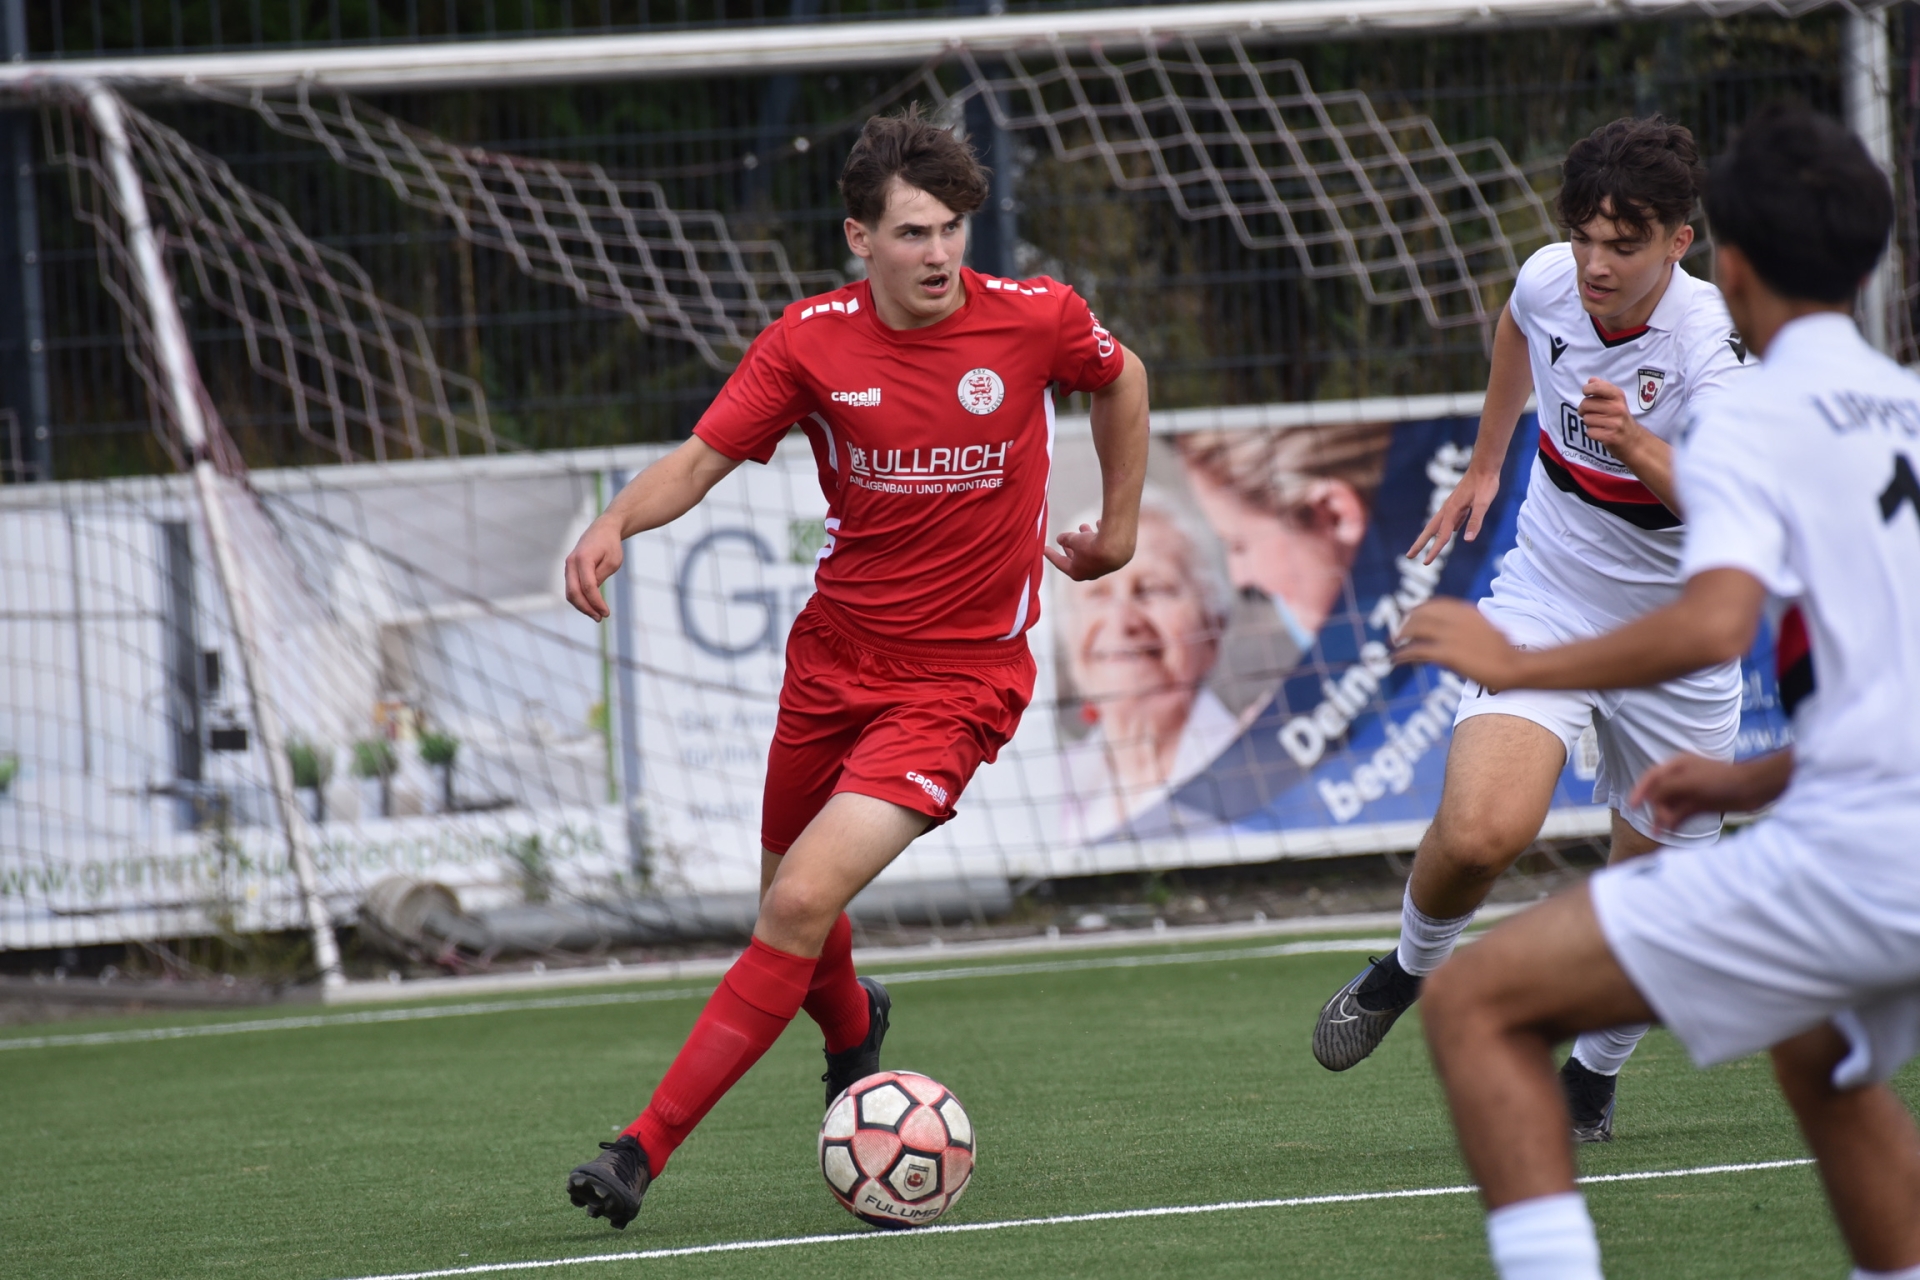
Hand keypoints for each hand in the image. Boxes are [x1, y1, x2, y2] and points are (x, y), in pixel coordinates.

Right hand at [563, 516, 624, 620]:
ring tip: (597, 615)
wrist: (602, 530)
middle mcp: (571, 563)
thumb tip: (591, 595)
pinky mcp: (570, 570)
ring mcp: (568, 566)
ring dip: (582, 606)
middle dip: (586, 608)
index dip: (596, 603)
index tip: (606, 613)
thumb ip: (601, 577)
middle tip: (600, 618)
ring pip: (570, 593)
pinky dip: (580, 599)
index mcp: (583, 559)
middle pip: (574, 592)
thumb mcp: (612, 562)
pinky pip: (572, 588)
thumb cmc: (610, 545)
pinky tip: (591, 606)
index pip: (588, 587)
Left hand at [1045, 519, 1133, 580]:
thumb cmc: (1091, 546)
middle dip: (1070, 548)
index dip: (1051, 554)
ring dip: (1086, 538)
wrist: (1116, 548)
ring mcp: (1103, 566)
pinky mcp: (1114, 558)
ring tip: (1083, 526)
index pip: (1060, 563)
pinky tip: (1098, 523)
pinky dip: (1100, 535)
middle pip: (1076, 559)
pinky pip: (1104, 545)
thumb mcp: (1074, 540)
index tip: (1044, 549)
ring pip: (1091, 551)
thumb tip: (1060, 539)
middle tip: (1064, 541)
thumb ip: (1066, 539)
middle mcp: (1090, 572)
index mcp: (1076, 573)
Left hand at [1392, 597, 1522, 687]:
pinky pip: (1417, 651)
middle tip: (1397, 632)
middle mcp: (1455, 619)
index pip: (1435, 604)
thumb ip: (1467, 624)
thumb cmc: (1504, 651)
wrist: (1514, 666)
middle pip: (1420, 615)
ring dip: (1400, 637)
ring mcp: (1450, 635)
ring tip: (1393, 644)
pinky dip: (1403, 655)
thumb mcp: (1485, 629)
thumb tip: (1451, 630)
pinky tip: (1395, 660)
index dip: (1418, 609)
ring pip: (1415, 630)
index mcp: (1466, 610)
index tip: (1407, 614)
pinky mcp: (1446, 653)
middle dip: (1406, 622)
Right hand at [1407, 465, 1500, 565]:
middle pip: (1430, 530)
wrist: (1484, 466)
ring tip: (1423, 546)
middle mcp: (1448, 509)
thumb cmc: (1485, 484)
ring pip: (1437, 525)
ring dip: (1429, 537)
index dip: (1434, 551)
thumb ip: (1475, 521)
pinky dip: (1444, 528)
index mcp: (1451, 511)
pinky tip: (1450, 531)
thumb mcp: (1483, 503)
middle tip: (1409, 556)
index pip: (1441, 536)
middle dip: (1420, 544)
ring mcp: (1451, 506)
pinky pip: (1449, 520)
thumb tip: (1467, 540)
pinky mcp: (1457, 504)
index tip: (1425, 563)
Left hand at [1578, 378, 1649, 462]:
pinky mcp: (1610, 436)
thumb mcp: (1615, 400)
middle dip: (1583, 409)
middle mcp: (1617, 408)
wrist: (1633, 440)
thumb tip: (1591, 379)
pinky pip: (1589, 432)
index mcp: (1618, 396)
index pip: (1597, 387)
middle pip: (1586, 404)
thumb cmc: (1619, 418)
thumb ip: (1602, 389)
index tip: (1586, 393)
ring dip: (1588, 423)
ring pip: (1586, 419)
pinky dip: (1592, 433)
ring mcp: (1614, 422)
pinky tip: (1600, 432)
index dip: (1587, 389)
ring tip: (1598, 424)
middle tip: (1589, 413)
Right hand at [1628, 752, 1784, 832]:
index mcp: (1677, 766)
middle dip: (1656, 809)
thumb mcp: (1689, 780)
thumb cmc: (1721, 780)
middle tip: (1659, 822)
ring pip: (1668, 807)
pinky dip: (1673, 824)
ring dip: (1663, 818)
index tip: (1631, 805)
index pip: (1652, 777)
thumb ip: (1666, 788)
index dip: (1639, 790)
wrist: (1752, 789)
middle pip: (1659, 794)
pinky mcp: (1699, 806)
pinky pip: (1680, 816)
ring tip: (1660, 832)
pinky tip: (1669, 832)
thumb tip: (1650, 799)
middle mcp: (1681, 779)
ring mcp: (1690, 793)